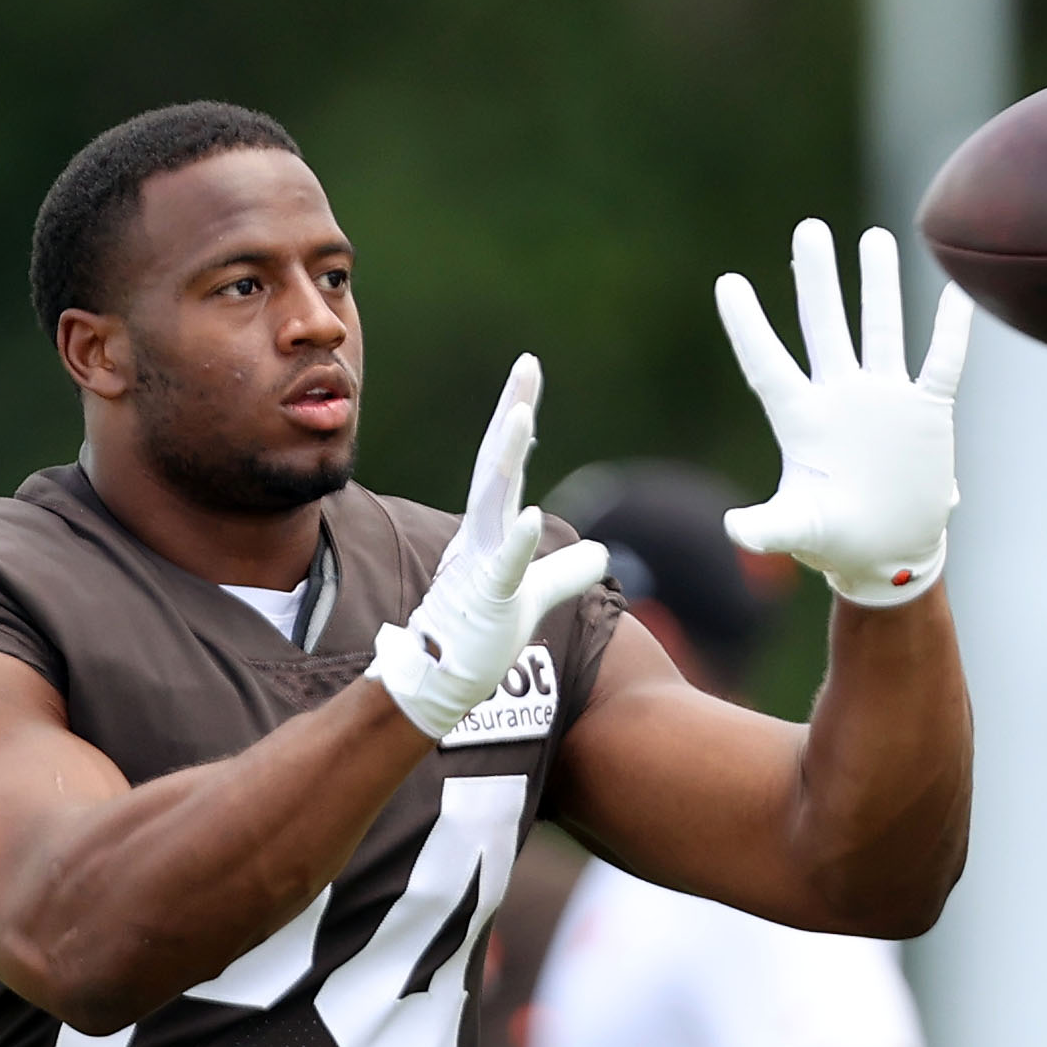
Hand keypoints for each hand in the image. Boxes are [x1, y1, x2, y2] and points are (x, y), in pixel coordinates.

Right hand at [366, 355, 609, 738]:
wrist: (443, 679)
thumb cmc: (483, 635)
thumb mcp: (535, 596)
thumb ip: (566, 571)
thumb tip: (603, 553)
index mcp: (489, 528)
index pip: (506, 463)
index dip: (517, 418)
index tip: (528, 374)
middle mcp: (480, 535)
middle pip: (496, 463)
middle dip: (511, 412)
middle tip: (526, 367)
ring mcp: (480, 563)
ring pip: (493, 500)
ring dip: (505, 457)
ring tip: (520, 414)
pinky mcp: (489, 599)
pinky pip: (505, 566)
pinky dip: (517, 541)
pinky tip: (530, 515)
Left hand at [716, 220, 972, 606]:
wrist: (890, 556)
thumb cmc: (837, 542)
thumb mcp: (802, 531)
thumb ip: (770, 527)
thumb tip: (734, 529)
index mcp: (802, 421)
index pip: (768, 365)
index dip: (747, 326)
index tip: (727, 283)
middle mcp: (840, 397)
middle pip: (825, 328)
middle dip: (818, 279)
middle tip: (810, 228)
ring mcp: (884, 400)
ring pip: (881, 329)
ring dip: (879, 286)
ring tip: (874, 237)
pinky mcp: (925, 413)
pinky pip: (942, 362)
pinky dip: (950, 330)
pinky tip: (957, 292)